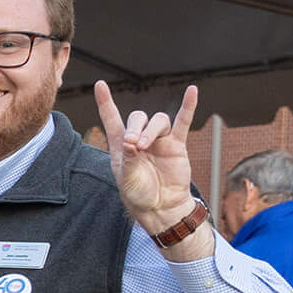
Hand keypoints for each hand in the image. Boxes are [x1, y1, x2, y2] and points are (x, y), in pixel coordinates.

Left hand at [94, 81, 201, 234]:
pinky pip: (183, 121)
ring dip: (151, 130)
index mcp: (121, 145)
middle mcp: (140, 138)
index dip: (106, 102)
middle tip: (134, 145)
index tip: (100, 85)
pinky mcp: (177, 144)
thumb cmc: (139, 194)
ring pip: (158, 120)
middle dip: (135, 128)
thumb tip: (131, 142)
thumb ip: (128, 161)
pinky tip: (192, 91)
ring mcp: (159, 140)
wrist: (161, 206)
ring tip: (145, 146)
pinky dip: (188, 106)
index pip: (112, 119)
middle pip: (138, 117)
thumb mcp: (127, 180)